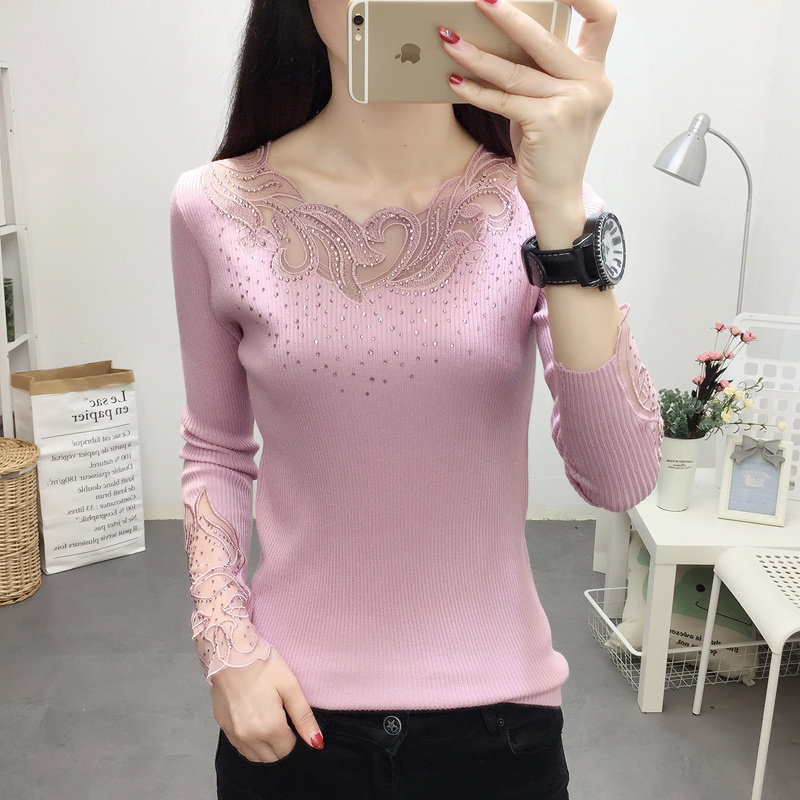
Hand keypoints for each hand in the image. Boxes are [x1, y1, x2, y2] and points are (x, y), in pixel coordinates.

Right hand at [210, 648, 323, 762]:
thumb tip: (317, 742)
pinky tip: (252, 718)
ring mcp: (233, 733)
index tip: (288, 714)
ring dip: (264, 745)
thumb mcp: (290, 686)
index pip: (287, 749)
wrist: (230, 652)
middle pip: (271, 756)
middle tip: (279, 715)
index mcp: (269, 727)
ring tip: (265, 717)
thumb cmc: (263, 665)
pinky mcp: (222, 726)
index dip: (292, 734)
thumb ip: (303, 717)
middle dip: (279, 742)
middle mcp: (249, 736)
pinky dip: (249, 741)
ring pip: (254, 756)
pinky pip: (239, 746)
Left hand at [441, 0, 615, 239]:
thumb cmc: (549, 150)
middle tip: (480, 0)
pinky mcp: (547, 122)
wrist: (557, 196)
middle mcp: (590, 84)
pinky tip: (454, 82)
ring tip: (448, 40)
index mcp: (596, 74)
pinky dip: (476, 91)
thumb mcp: (554, 105)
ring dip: (476, 55)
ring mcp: (571, 103)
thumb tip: (499, 41)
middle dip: (508, 16)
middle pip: (546, 38)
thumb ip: (541, 74)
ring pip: (515, 71)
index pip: (602, 18)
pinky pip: (504, 100)